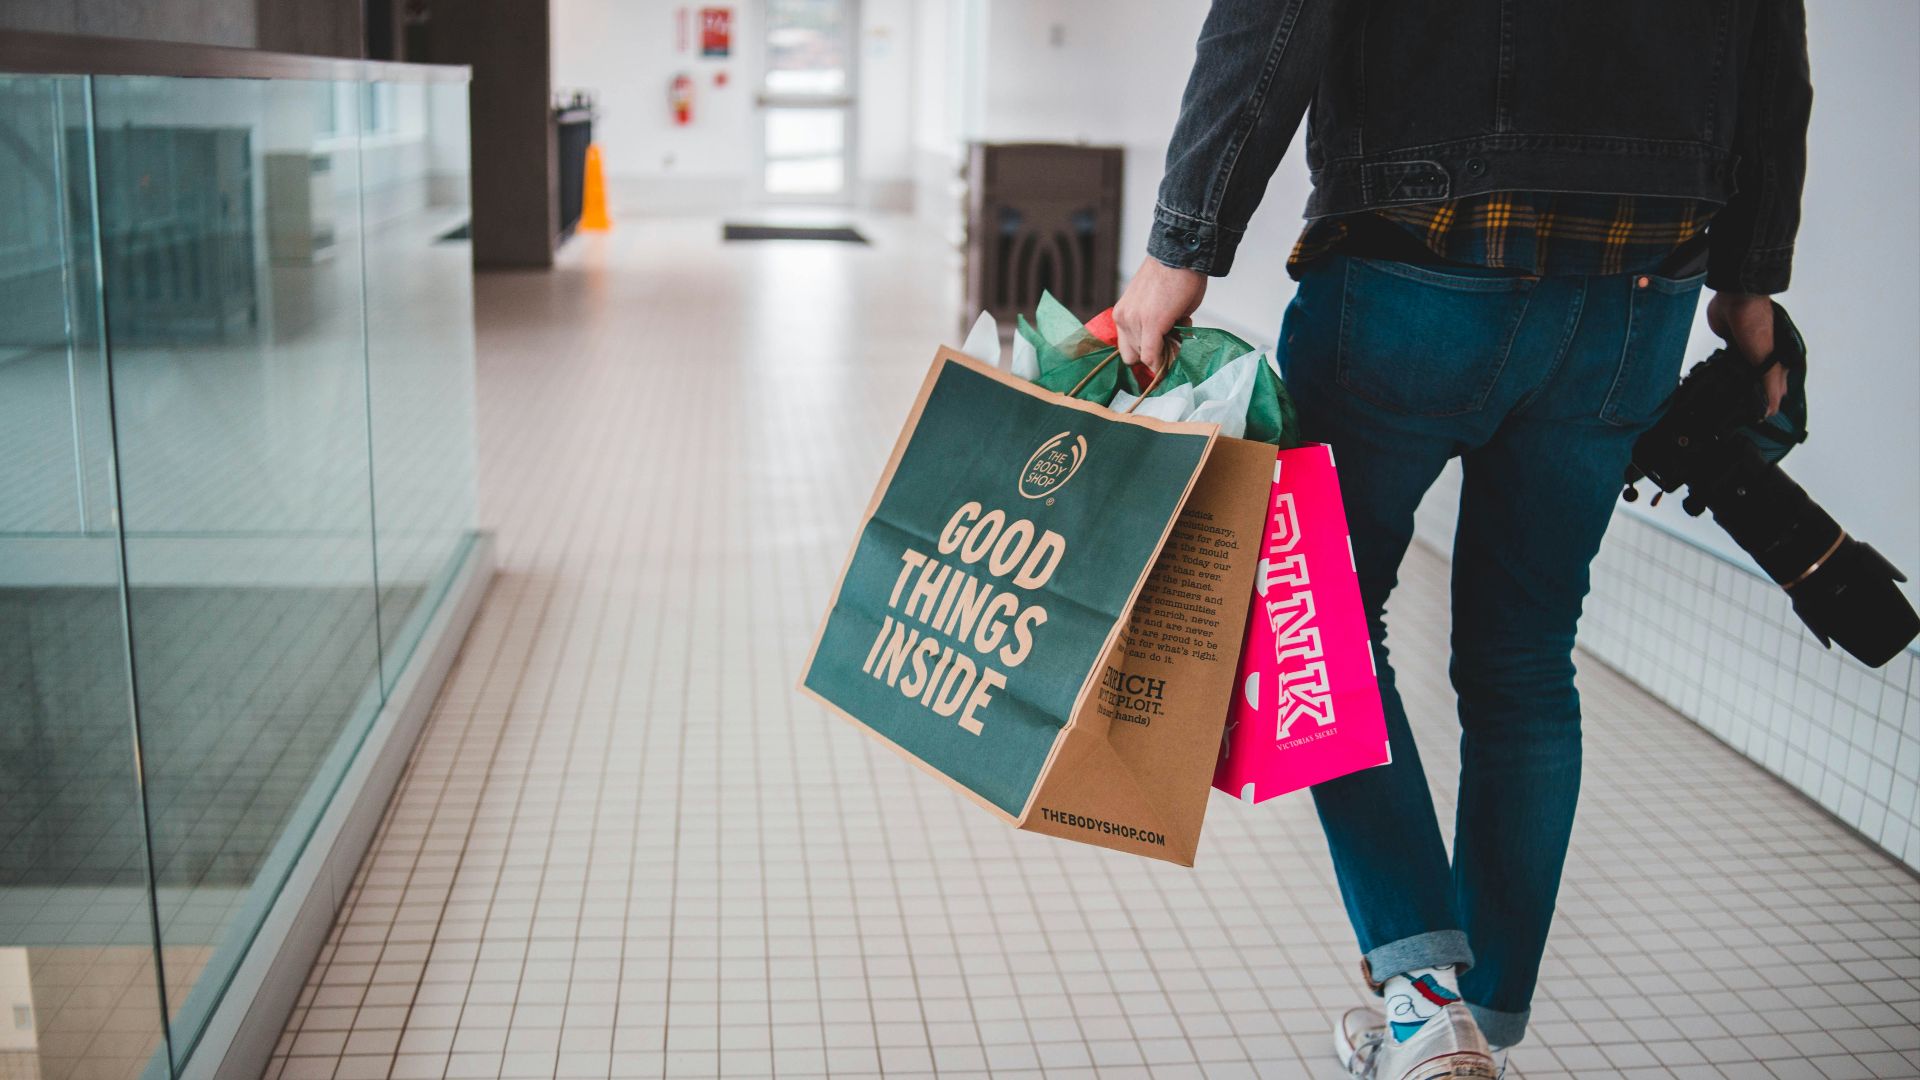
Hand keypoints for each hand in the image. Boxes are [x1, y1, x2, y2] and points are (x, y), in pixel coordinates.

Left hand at [1114, 258, 1206, 372]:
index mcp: (1122, 314)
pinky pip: (1152, 357)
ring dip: (1164, 352)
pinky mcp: (1150, 324)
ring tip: (1180, 328)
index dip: (1147, 353)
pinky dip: (1164, 361)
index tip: (1164, 349)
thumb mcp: (1157, 306)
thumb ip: (1156, 327)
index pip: (1128, 349)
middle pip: (1134, 356)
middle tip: (1174, 339)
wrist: (1181, 255)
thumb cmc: (1174, 276)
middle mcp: (1123, 319)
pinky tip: (1178, 348)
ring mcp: (1134, 322)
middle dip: (1154, 354)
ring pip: (1146, 357)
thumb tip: (1167, 342)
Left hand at [1706, 291, 1787, 415]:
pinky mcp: (1730, 344)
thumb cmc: (1758, 325)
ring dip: (1732, 386)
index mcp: (1776, 360)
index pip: (1773, 390)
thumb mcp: (1767, 359)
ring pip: (1740, 374)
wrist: (1737, 300)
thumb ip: (1770, 384)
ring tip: (1720, 404)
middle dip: (1747, 397)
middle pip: (1755, 383)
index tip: (1754, 420)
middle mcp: (1763, 357)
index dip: (1766, 405)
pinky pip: (1725, 362)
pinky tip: (1713, 383)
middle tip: (1731, 415)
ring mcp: (1746, 351)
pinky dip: (1721, 372)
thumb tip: (1772, 410)